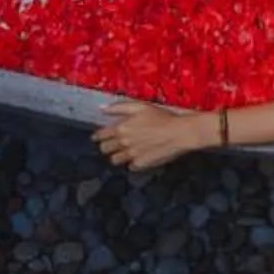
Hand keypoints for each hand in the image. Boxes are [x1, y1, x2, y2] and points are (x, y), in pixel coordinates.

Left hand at [93, 99, 215, 170]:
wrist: (178, 133)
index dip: (97, 136)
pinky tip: (136, 158)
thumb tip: (101, 109)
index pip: (102, 135)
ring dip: (116, 156)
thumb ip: (118, 108)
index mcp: (121, 128)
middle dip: (105, 147)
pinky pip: (131, 166)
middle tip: (110, 145)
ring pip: (115, 160)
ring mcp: (132, 155)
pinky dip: (132, 163)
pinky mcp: (141, 164)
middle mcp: (123, 143)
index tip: (95, 138)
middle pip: (106, 149)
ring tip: (121, 153)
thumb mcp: (139, 106)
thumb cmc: (160, 117)